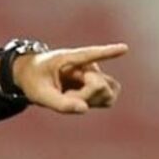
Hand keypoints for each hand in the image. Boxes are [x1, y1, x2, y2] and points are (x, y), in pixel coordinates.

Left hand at [12, 43, 127, 113]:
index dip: (108, 53)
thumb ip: (60, 104)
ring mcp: (94, 74)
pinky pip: (107, 99)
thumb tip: (84, 109)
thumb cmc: (34, 81)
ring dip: (92, 100)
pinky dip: (95, 103)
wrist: (33, 75)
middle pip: (100, 85)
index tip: (124, 48)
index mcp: (68, 59)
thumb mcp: (40, 95)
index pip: (90, 55)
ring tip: (71, 96)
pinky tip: (79, 100)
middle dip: (85, 96)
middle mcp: (87, 64)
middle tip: (65, 95)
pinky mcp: (98, 84)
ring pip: (109, 93)